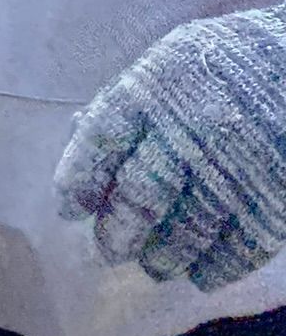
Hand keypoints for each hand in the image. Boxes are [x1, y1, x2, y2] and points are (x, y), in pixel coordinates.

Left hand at [55, 5, 285, 291]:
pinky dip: (215, 269)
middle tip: (109, 251)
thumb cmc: (225, 62)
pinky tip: (201, 273)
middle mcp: (187, 130)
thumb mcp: (167, 63)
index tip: (69, 210)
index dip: (78, 180)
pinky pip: (237, 249)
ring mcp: (233, 167)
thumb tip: (75, 139)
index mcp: (152, 89)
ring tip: (155, 264)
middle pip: (138, 198)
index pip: (99, 142)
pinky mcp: (272, 199)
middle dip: (116, 234)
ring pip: (186, 233)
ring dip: (164, 257)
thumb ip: (125, 102)